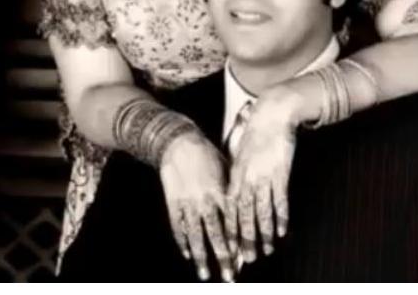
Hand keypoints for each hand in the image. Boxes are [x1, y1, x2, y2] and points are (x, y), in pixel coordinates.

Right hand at [159, 130, 234, 281]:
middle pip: (215, 233)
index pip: (231, 221)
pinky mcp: (172, 201)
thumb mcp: (226, 167)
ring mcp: (187, 202)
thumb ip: (233, 189)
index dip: (237, 240)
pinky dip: (182, 241)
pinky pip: (177, 225)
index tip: (244, 257)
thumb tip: (245, 207)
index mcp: (220, 190)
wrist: (179, 142)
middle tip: (230, 276)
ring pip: (195, 234)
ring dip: (201, 256)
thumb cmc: (207, 153)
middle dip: (223, 257)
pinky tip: (188, 253)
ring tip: (204, 274)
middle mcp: (204, 199)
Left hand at [226, 86, 298, 262]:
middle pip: (245, 214)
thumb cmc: (256, 132)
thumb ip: (237, 174)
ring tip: (267, 250)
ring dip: (264, 233)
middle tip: (247, 258)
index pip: (231, 208)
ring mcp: (264, 176)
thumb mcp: (240, 153)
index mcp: (235, 173)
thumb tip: (234, 195)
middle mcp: (247, 177)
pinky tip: (282, 230)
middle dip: (246, 239)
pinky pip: (279, 199)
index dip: (231, 229)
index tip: (231, 246)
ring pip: (262, 211)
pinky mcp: (280, 172)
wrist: (272, 114)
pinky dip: (280, 216)